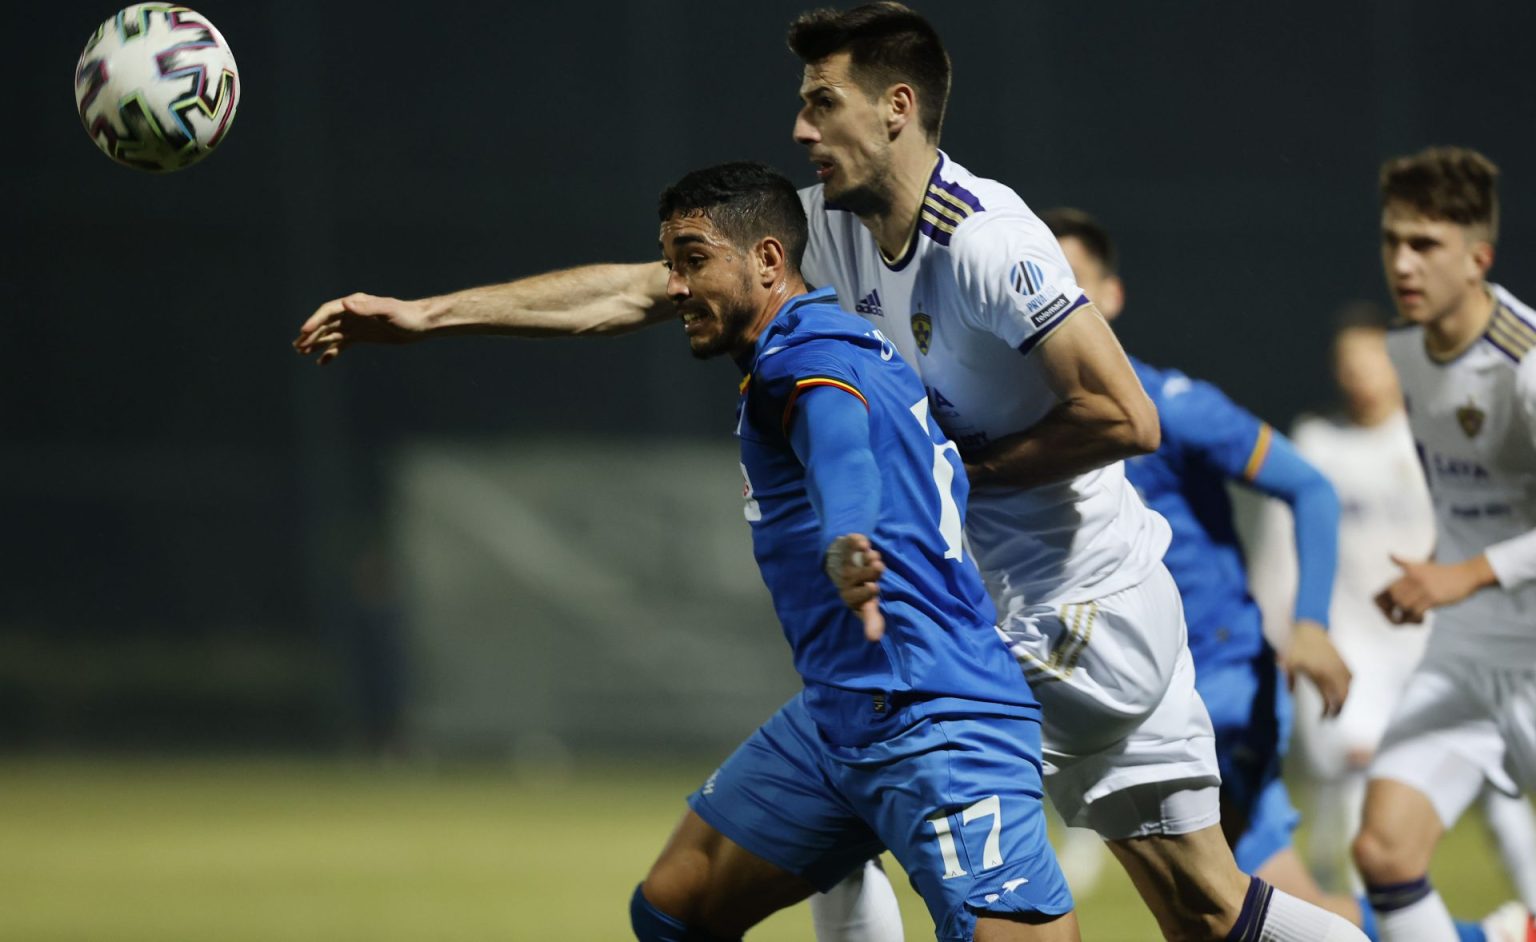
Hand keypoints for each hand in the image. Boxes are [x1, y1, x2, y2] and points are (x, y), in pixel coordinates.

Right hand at [293, 292, 431, 364]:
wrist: (421, 324)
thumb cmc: (406, 315)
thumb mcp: (388, 311)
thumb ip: (367, 308)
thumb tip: (345, 304)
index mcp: (356, 303)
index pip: (329, 311)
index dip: (315, 321)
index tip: (304, 332)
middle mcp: (352, 313)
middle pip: (326, 324)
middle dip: (311, 334)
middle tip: (298, 346)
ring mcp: (356, 325)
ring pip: (331, 334)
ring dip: (317, 343)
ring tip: (301, 353)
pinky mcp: (362, 336)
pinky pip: (342, 344)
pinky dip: (331, 352)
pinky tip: (322, 362)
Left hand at [825, 533, 885, 641]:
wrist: (842, 563)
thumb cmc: (859, 588)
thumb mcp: (866, 604)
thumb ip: (871, 619)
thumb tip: (874, 639)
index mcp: (850, 596)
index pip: (854, 597)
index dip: (864, 592)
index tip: (874, 587)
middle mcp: (844, 581)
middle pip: (852, 577)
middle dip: (868, 571)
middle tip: (878, 566)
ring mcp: (842, 563)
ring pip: (850, 560)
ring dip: (865, 556)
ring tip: (874, 555)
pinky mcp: (843, 547)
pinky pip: (846, 543)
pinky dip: (854, 540)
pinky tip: (863, 541)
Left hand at [1279, 620, 1350, 716]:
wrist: (1305, 624)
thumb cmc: (1294, 644)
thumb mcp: (1288, 663)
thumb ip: (1289, 680)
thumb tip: (1290, 693)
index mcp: (1323, 674)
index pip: (1334, 700)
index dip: (1331, 713)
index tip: (1324, 719)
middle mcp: (1336, 670)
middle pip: (1345, 695)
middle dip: (1339, 708)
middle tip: (1331, 716)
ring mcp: (1340, 663)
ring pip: (1349, 685)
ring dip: (1344, 696)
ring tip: (1335, 704)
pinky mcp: (1341, 657)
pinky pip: (1349, 675)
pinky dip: (1347, 684)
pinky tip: (1340, 688)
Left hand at [1373, 554, 1494, 624]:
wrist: (1465, 576)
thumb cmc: (1442, 572)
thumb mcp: (1422, 564)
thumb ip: (1405, 562)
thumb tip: (1390, 554)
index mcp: (1411, 571)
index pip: (1391, 587)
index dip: (1391, 597)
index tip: (1395, 602)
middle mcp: (1416, 578)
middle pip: (1396, 597)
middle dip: (1398, 605)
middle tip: (1405, 609)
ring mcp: (1424, 589)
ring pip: (1405, 605)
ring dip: (1407, 611)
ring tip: (1413, 612)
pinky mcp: (1434, 598)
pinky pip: (1417, 611)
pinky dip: (1416, 615)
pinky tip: (1422, 614)